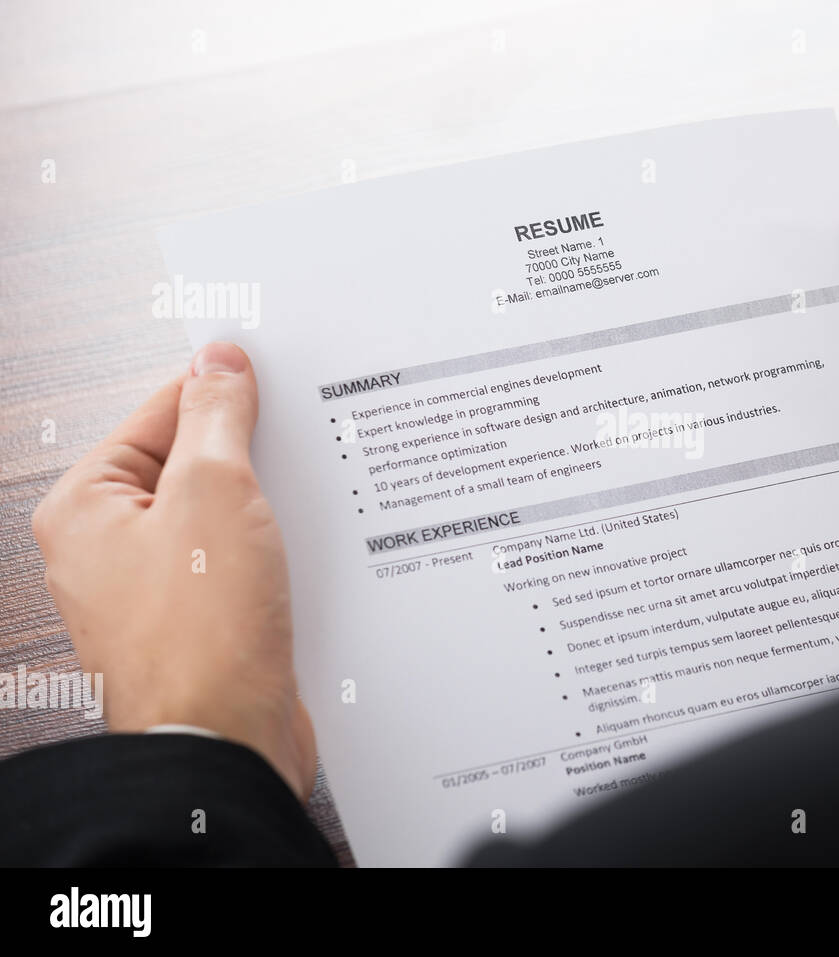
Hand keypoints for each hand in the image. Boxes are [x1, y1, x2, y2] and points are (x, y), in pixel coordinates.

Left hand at [32, 342, 315, 800]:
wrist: (224, 746)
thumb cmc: (200, 637)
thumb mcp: (215, 492)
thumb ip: (217, 416)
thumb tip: (218, 364)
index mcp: (86, 509)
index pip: (159, 415)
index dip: (220, 392)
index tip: (268, 378)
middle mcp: (109, 551)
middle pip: (190, 467)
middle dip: (250, 455)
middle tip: (296, 442)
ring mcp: (154, 593)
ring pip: (219, 519)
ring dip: (266, 507)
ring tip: (300, 505)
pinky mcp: (199, 625)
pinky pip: (237, 566)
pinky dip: (272, 553)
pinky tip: (303, 551)